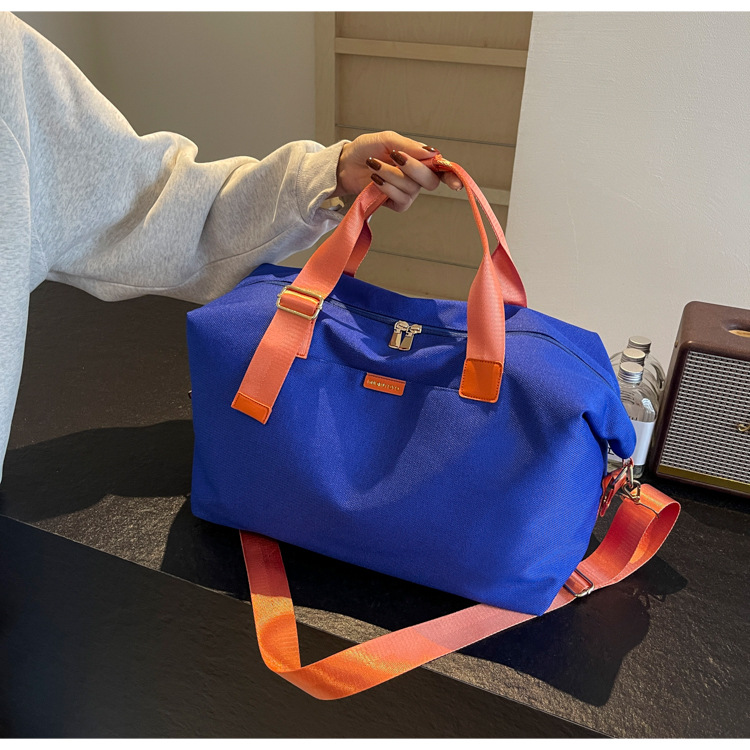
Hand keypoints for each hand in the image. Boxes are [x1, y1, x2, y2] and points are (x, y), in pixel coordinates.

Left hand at [332, 131, 462, 211]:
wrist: (347, 163)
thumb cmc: (368, 149)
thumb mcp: (389, 139)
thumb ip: (411, 146)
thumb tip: (433, 153)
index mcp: (421, 160)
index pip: (442, 170)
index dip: (452, 177)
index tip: (456, 184)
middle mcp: (417, 178)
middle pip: (430, 181)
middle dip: (413, 168)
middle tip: (395, 156)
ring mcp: (407, 192)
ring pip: (411, 189)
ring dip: (390, 175)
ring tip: (374, 165)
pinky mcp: (395, 203)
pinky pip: (400, 200)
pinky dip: (386, 188)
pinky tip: (375, 180)